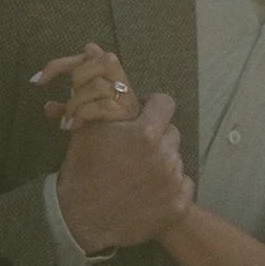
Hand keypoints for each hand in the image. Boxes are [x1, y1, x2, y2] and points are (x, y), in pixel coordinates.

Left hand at [34, 41, 138, 133]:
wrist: (126, 146)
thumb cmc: (103, 124)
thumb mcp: (81, 111)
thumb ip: (66, 107)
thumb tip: (48, 107)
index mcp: (110, 72)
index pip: (89, 52)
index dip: (60, 64)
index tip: (37, 81)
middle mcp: (122, 79)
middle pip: (102, 60)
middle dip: (78, 80)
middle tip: (69, 104)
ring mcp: (126, 96)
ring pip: (99, 85)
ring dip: (77, 103)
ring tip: (69, 119)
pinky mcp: (127, 113)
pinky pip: (104, 106)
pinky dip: (84, 115)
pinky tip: (74, 126)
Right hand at [55, 82, 191, 251]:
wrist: (80, 218)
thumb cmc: (83, 168)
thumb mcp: (88, 125)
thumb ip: (98, 87)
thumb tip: (94, 47)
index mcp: (146, 132)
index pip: (165, 103)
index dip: (151, 108)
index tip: (140, 119)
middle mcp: (165, 155)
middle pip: (170, 133)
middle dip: (155, 138)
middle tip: (134, 151)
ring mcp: (174, 183)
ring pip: (176, 160)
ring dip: (162, 163)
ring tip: (138, 175)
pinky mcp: (178, 207)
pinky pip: (184, 186)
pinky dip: (170, 189)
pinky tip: (148, 193)